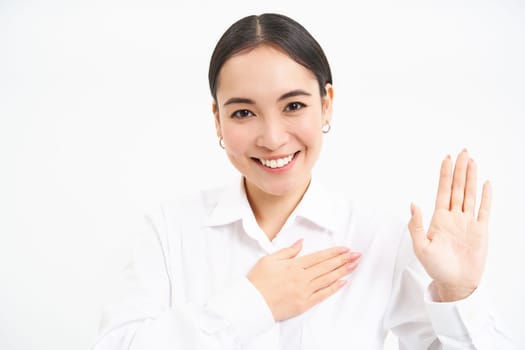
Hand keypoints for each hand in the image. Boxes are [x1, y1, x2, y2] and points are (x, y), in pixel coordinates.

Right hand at [247, 239, 360, 320]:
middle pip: (327, 267)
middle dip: (343, 260)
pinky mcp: (304, 304)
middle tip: (357, 255)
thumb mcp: (269, 259)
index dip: (334, 252)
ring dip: (342, 271)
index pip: (319, 257)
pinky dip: (333, 288)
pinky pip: (322, 295)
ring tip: (354, 265)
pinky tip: (342, 282)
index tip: (345, 249)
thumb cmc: (258, 281)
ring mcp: (304, 291)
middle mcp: (302, 277)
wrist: (252, 303)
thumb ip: (288, 251)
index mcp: (294, 265)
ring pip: (327, 279)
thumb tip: (301, 243)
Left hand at [408, 149, 491, 301]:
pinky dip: (485, 196)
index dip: (444, 174)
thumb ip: (416, 225)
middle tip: (462, 151)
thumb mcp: (420, 247)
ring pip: (470, 194)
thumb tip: (413, 204)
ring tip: (472, 161)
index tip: (446, 158)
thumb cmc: (436, 268)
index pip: (443, 191)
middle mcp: (454, 217)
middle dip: (460, 170)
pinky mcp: (481, 231)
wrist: (455, 283)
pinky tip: (485, 183)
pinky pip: (484, 210)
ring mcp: (468, 222)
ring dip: (471, 178)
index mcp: (439, 218)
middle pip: (458, 188)